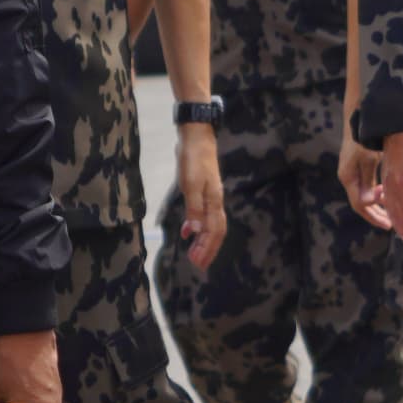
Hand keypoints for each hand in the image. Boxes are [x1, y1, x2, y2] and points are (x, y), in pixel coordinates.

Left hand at [172, 123, 228, 272]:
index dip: (207, 249)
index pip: (214, 232)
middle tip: (197, 265)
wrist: (196, 137)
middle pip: (215, 232)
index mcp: (214, 202)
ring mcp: (210, 196)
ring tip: (194, 254)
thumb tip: (194, 232)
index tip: (198, 263)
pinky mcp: (203, 191)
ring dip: (202, 241)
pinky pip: (203, 215)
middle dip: (207, 249)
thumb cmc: (193, 159)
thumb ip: (193, 209)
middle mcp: (215, 202)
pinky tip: (186, 232)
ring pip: (210, 225)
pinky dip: (196, 226)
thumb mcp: (190, 184)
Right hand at [338, 138, 394, 231]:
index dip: (374, 216)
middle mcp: (348, 176)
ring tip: (392, 213)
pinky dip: (376, 193)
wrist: (359, 113)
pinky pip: (366, 186)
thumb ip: (368, 180)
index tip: (390, 224)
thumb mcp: (368, 157)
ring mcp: (351, 171)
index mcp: (349, 176)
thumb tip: (367, 202)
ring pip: (364, 195)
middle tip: (391, 225)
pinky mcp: (357, 165)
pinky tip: (388, 193)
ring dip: (377, 205)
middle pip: (360, 203)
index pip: (360, 205)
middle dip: (376, 215)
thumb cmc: (366, 134)